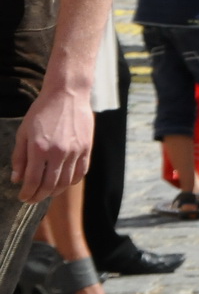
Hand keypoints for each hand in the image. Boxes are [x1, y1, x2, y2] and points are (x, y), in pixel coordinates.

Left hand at [10, 85, 91, 202]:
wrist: (68, 94)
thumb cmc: (42, 112)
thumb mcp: (24, 133)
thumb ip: (19, 158)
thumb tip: (17, 180)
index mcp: (39, 149)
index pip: (33, 181)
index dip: (27, 193)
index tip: (23, 197)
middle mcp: (59, 152)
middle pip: (50, 185)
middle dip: (39, 196)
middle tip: (32, 199)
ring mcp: (75, 151)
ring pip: (66, 182)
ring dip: (55, 191)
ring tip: (47, 192)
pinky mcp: (87, 148)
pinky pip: (81, 172)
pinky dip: (72, 182)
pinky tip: (64, 182)